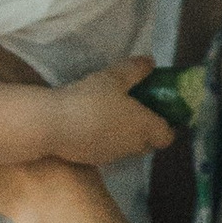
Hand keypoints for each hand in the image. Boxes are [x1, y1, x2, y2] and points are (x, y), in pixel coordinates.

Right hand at [45, 58, 179, 169]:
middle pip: (148, 143)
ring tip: (111, 114)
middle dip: (146, 130)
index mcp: (145, 128)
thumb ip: (135, 70)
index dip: (167, 126)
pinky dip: (106, 140)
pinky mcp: (94, 160)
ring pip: (127, 148)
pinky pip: (108, 150)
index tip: (159, 111)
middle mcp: (133, 146)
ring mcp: (113, 156)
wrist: (53, 126)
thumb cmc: (90, 100)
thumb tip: (150, 62)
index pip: (168, 136)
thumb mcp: (114, 76)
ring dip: (125, 135)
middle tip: (135, 109)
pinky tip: (91, 124)